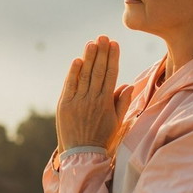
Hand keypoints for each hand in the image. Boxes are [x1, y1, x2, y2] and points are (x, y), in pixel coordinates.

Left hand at [56, 36, 133, 153]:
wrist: (82, 155)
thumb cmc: (101, 138)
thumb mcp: (116, 122)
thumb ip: (122, 102)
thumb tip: (128, 84)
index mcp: (107, 103)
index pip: (111, 75)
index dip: (113, 58)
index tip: (115, 44)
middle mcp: (93, 100)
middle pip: (99, 72)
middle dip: (102, 53)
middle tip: (103, 37)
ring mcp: (78, 102)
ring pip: (85, 76)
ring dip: (89, 58)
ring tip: (92, 43)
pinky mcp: (64, 105)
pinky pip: (70, 86)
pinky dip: (73, 73)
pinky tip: (77, 60)